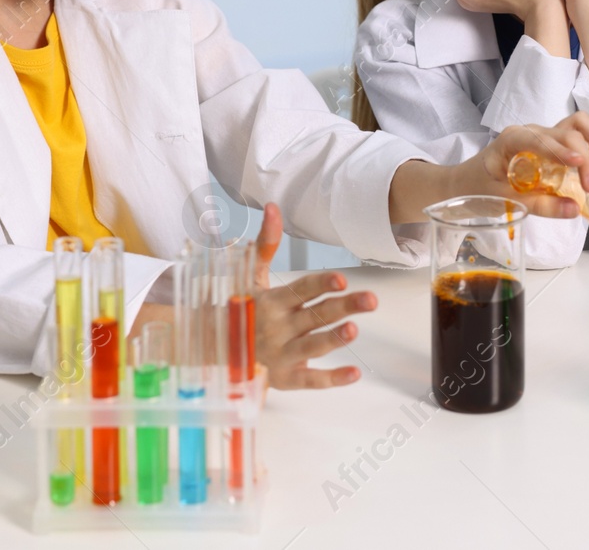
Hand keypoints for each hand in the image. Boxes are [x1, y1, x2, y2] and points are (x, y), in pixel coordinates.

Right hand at [252, 204, 375, 389]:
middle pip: (316, 315)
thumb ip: (267, 243)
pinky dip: (331, 379)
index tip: (341, 279)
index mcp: (273, 301)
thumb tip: (272, 207)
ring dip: (333, 339)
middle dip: (344, 306)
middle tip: (371, 300)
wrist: (217, 347)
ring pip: (312, 346)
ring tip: (354, 329)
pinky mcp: (285, 377)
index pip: (302, 289)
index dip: (321, 284)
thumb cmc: (242, 308)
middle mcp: (279, 327)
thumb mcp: (252, 276)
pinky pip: (310, 380)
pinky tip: (354, 373)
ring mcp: (282, 354)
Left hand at [475, 112, 588, 217]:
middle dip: (584, 157)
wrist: (467, 181)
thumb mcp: (507, 201)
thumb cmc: (480, 188)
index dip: (562, 150)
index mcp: (512, 140)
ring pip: (576, 125)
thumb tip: (575, 209)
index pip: (540, 139)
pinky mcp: (551, 142)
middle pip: (566, 133)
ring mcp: (542, 134)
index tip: (579, 164)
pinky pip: (576, 132)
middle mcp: (530, 131)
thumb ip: (541, 205)